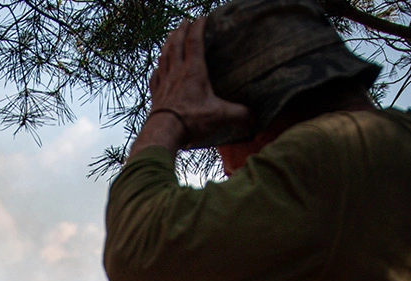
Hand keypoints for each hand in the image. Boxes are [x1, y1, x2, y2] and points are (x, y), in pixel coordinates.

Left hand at [133, 18, 252, 153]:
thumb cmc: (191, 121)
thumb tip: (256, 117)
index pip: (194, 41)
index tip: (202, 17)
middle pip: (176, 44)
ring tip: (170, 37)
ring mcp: (164, 83)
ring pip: (164, 56)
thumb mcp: (221, 116)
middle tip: (184, 21)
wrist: (163, 133)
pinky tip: (158, 68)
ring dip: (167, 44)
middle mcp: (177, 72)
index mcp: (193, 71)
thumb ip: (240, 114)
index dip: (198, 27)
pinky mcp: (156, 95)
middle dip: (180, 30)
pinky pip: (155, 76)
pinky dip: (157, 68)